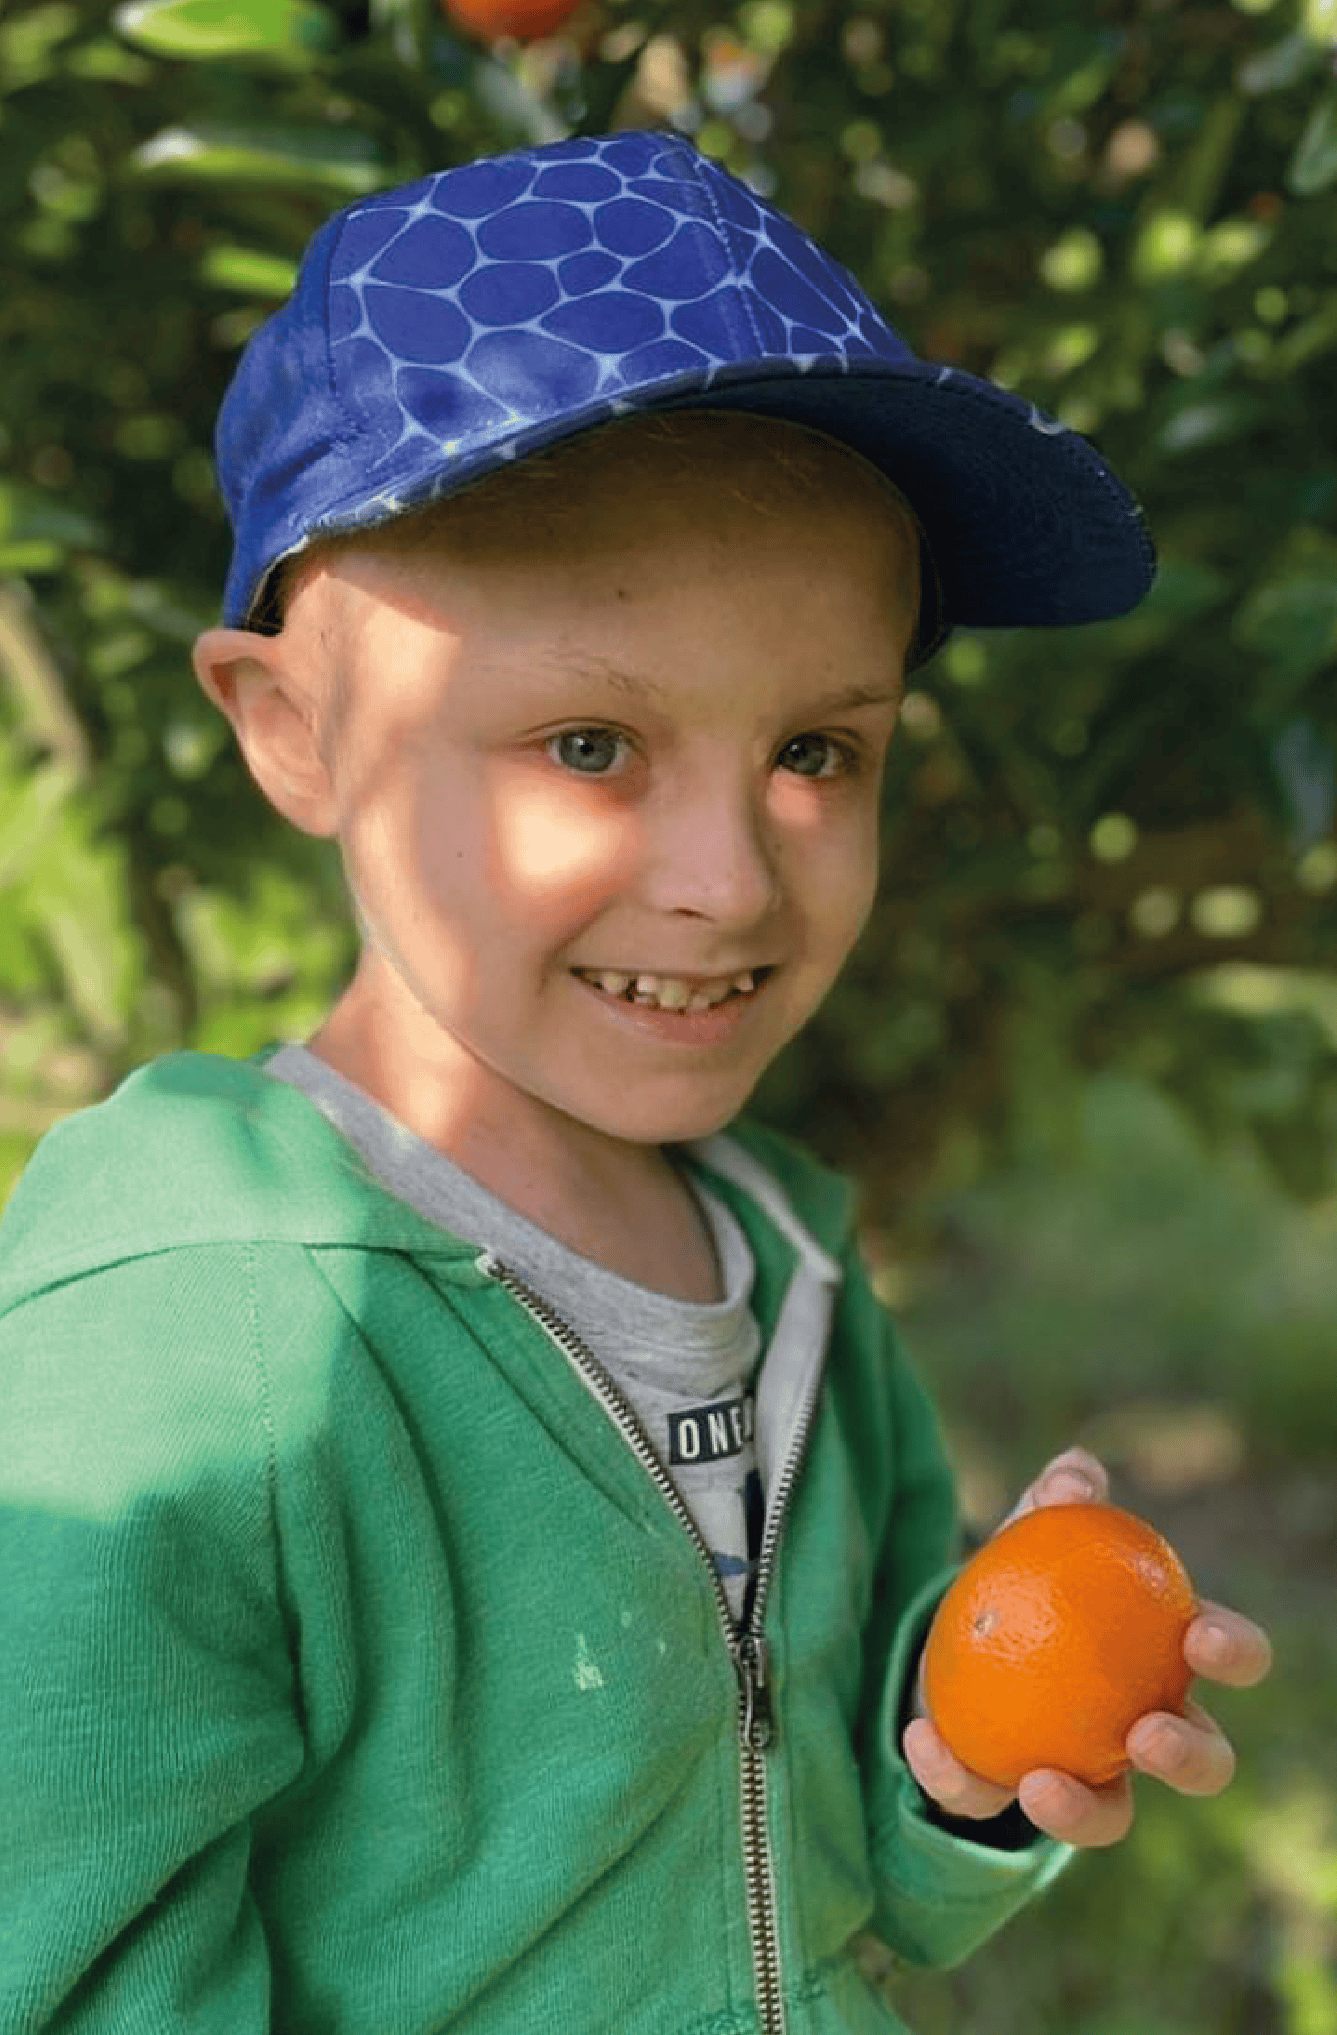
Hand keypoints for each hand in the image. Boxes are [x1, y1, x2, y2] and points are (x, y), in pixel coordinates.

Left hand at [902, 1447, 1273, 1847]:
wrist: (957, 1625)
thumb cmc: (1025, 1570)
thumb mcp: (1033, 1526)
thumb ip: (1057, 1497)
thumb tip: (1076, 1476)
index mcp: (1168, 1654)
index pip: (1227, 1654)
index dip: (1234, 1650)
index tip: (1201, 1637)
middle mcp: (1145, 1727)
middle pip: (1201, 1760)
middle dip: (1190, 1757)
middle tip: (1148, 1734)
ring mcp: (1084, 1773)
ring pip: (1108, 1815)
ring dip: (1081, 1811)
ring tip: (1038, 1783)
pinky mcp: (1006, 1794)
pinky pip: (984, 1800)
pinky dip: (954, 1775)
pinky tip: (922, 1738)